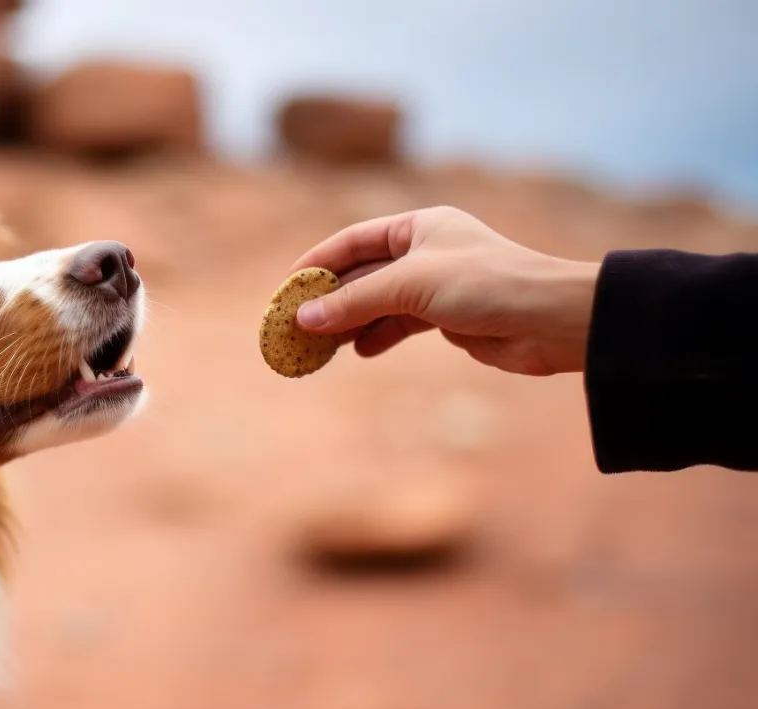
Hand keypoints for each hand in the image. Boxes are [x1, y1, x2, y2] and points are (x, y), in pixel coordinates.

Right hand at [292, 206, 600, 375]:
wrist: (551, 321)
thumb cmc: (487, 285)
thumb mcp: (410, 287)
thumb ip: (355, 302)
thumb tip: (304, 319)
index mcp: (420, 225)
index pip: (354, 240)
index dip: (319, 261)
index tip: (288, 286)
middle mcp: (426, 250)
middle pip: (364, 274)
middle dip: (331, 299)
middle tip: (296, 323)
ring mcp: (437, 284)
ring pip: (380, 303)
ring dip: (350, 323)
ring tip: (320, 345)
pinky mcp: (449, 316)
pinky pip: (400, 324)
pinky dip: (378, 337)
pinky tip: (359, 352)